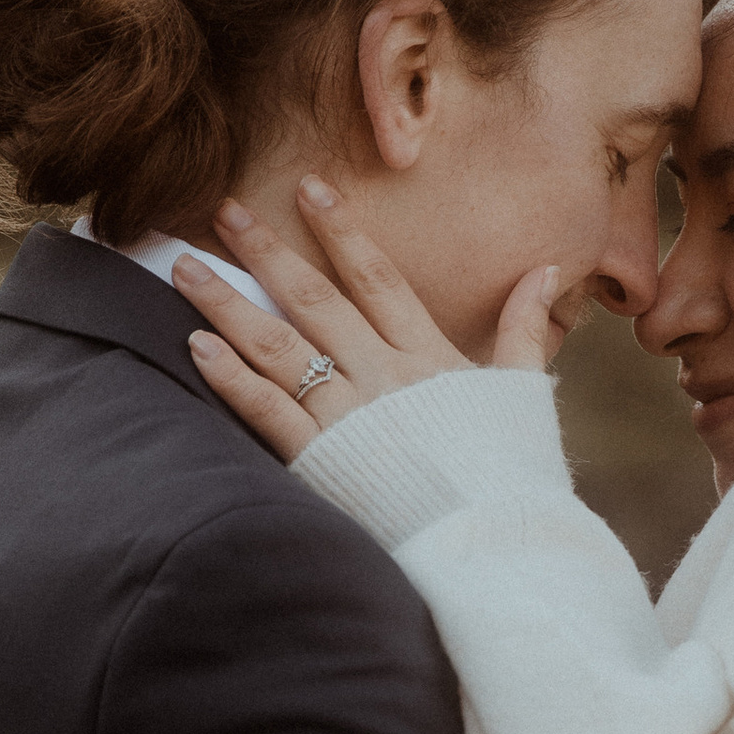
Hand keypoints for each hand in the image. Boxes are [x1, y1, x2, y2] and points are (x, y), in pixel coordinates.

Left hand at [172, 183, 559, 466]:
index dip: (341, 231)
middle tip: (225, 210)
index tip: (310, 188)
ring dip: (228, 303)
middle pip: (315, 299)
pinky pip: (267, 410)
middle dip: (267, 251)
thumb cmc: (511, 476)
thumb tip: (548, 270)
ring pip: (277, 346)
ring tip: (185, 269)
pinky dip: (230, 376)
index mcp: (428, 357)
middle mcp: (382, 376)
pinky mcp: (322, 461)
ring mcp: (348, 417)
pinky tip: (195, 344)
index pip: (377, 278)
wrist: (494, 545)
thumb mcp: (525, 393)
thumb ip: (525, 328)